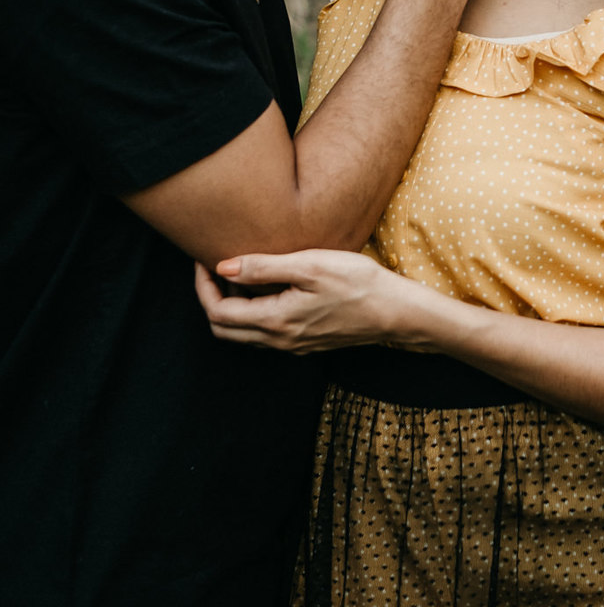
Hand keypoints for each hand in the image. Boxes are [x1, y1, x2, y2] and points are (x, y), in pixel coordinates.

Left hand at [194, 249, 440, 353]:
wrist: (396, 312)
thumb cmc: (358, 283)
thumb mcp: (310, 265)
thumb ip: (263, 267)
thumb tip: (223, 266)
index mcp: (275, 321)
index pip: (218, 311)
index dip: (203, 287)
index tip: (204, 261)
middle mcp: (279, 340)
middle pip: (223, 329)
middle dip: (211, 298)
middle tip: (215, 269)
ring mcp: (292, 345)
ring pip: (243, 334)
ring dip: (232, 306)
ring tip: (241, 274)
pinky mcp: (305, 343)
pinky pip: (264, 334)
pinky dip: (253, 313)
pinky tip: (268, 288)